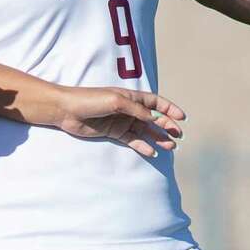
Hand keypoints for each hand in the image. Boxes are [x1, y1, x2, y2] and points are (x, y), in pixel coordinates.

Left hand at [54, 86, 185, 157]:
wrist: (67, 110)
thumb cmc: (90, 100)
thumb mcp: (116, 101)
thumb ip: (136, 110)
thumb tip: (155, 118)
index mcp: (131, 97)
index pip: (156, 102)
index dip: (170, 109)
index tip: (182, 117)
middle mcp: (129, 109)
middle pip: (153, 118)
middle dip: (167, 126)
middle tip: (178, 135)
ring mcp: (122, 121)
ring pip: (145, 131)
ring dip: (158, 138)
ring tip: (170, 146)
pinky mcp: (114, 133)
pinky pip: (133, 140)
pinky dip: (143, 146)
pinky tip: (152, 152)